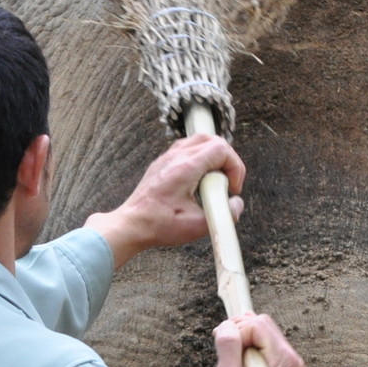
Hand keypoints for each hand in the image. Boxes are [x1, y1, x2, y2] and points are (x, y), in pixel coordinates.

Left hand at [85, 135, 245, 267]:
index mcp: (186, 167)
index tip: (232, 188)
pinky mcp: (162, 164)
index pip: (221, 149)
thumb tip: (236, 205)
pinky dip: (200, 160)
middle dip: (227, 160)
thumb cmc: (158, 225)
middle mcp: (176, 157)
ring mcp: (167, 158)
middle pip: (212, 139)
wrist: (131, 225)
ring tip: (213, 183)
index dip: (235, 167)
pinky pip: (187, 150)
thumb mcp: (198, 226)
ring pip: (199, 142)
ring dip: (213, 159)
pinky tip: (198, 183)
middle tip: (226, 182)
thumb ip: (225, 215)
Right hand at [213, 314, 303, 366]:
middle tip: (225, 352)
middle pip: (262, 323)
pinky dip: (249, 349)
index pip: (256, 324)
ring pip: (262, 333)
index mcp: (284, 359)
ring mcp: (289, 364)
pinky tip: (240, 365)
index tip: (225, 353)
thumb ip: (228, 346)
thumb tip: (228, 325)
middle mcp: (292, 358)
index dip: (236, 332)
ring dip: (243, 341)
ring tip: (233, 361)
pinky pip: (264, 346)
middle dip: (240, 332)